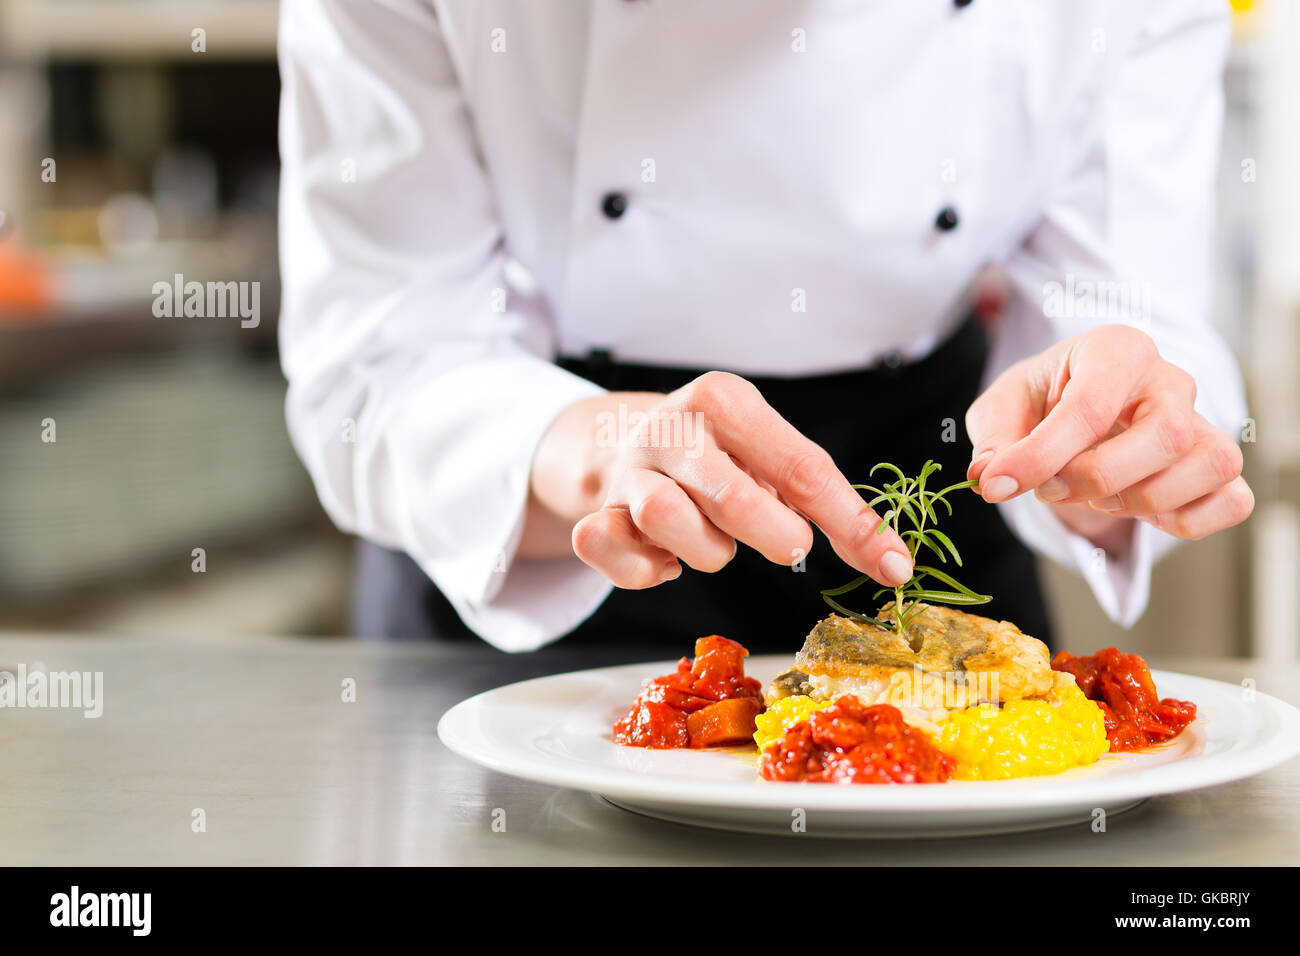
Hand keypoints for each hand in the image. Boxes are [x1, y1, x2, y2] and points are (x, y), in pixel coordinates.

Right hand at [524, 371, 913, 588]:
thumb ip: (827, 500)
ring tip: (715, 542)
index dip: (851, 524)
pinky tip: (665, 560)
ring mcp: (627, 469)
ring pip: (665, 519)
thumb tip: (893, 561)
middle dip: (773, 535)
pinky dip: (643, 570)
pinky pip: (607, 547)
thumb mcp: (772, 454)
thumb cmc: (718, 453)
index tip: (891, 565)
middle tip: (787, 544)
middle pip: (731, 495)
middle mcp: (670, 426)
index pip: (801, 466)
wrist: (618, 439)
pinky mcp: (594, 510)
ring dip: (705, 552)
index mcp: (723, 399)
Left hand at [965, 325, 1252, 544]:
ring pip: (1209, 464)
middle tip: (1050, 489)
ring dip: (1143, 500)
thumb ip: (993, 441)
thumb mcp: (1002, 410)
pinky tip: (1138, 510)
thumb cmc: (1042, 402)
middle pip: (1165, 434)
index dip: (1040, 457)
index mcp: (1116, 350)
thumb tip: (989, 478)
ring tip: (1095, 496)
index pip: (1090, 407)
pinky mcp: (1219, 466)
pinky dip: (1185, 521)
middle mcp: (1170, 380)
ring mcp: (1205, 421)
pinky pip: (1232, 500)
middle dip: (1098, 478)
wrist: (1076, 412)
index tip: (997, 486)